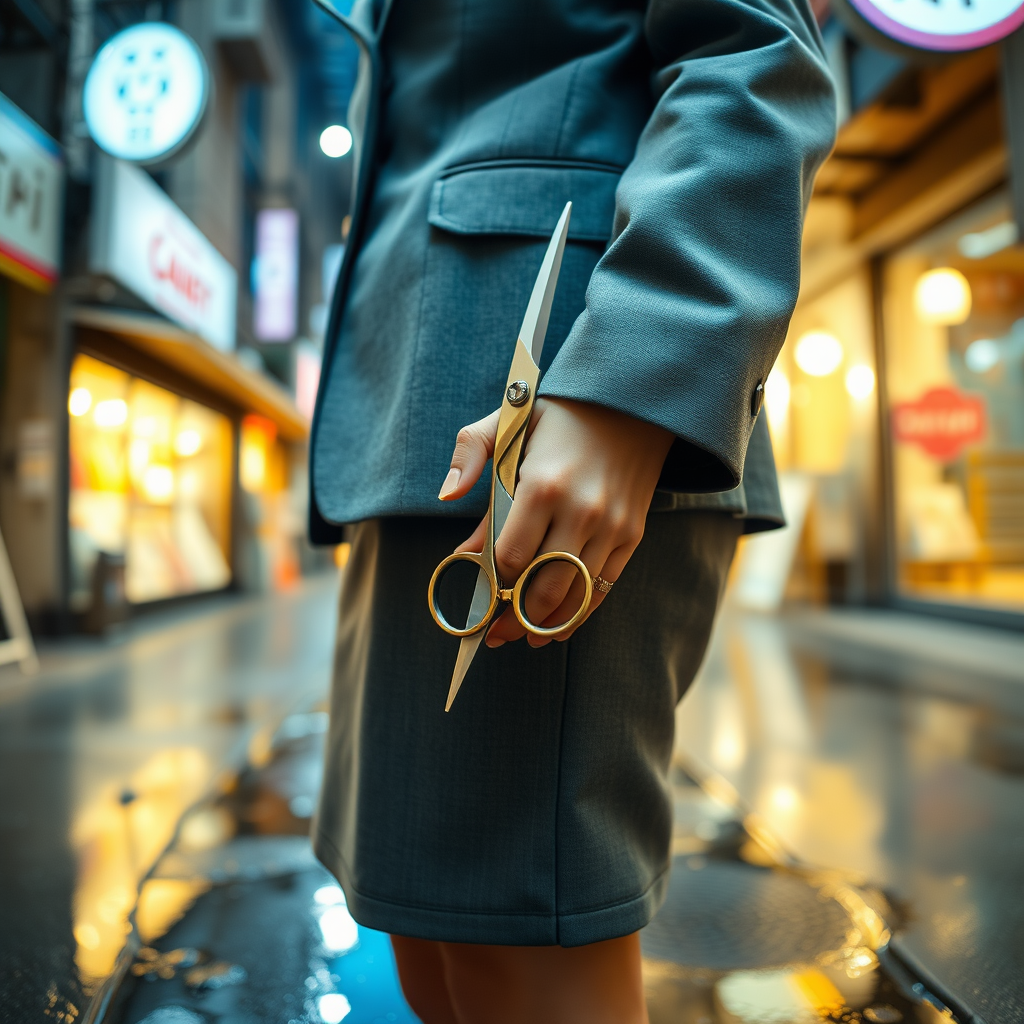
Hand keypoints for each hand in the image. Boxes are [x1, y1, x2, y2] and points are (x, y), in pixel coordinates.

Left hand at [437, 397, 673, 646]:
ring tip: (522, 637)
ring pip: (574, 596)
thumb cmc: (558, 413)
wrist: (630, 402)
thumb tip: (447, 496)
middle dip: (512, 619)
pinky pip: (603, 587)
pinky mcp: (631, 534)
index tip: (475, 600)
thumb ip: (471, 457)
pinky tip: (558, 628)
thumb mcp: (507, 421)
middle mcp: (580, 511)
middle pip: (541, 587)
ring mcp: (611, 527)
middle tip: (493, 635)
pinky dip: (579, 614)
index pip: (509, 557)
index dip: (490, 584)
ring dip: (545, 625)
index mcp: (542, 486)